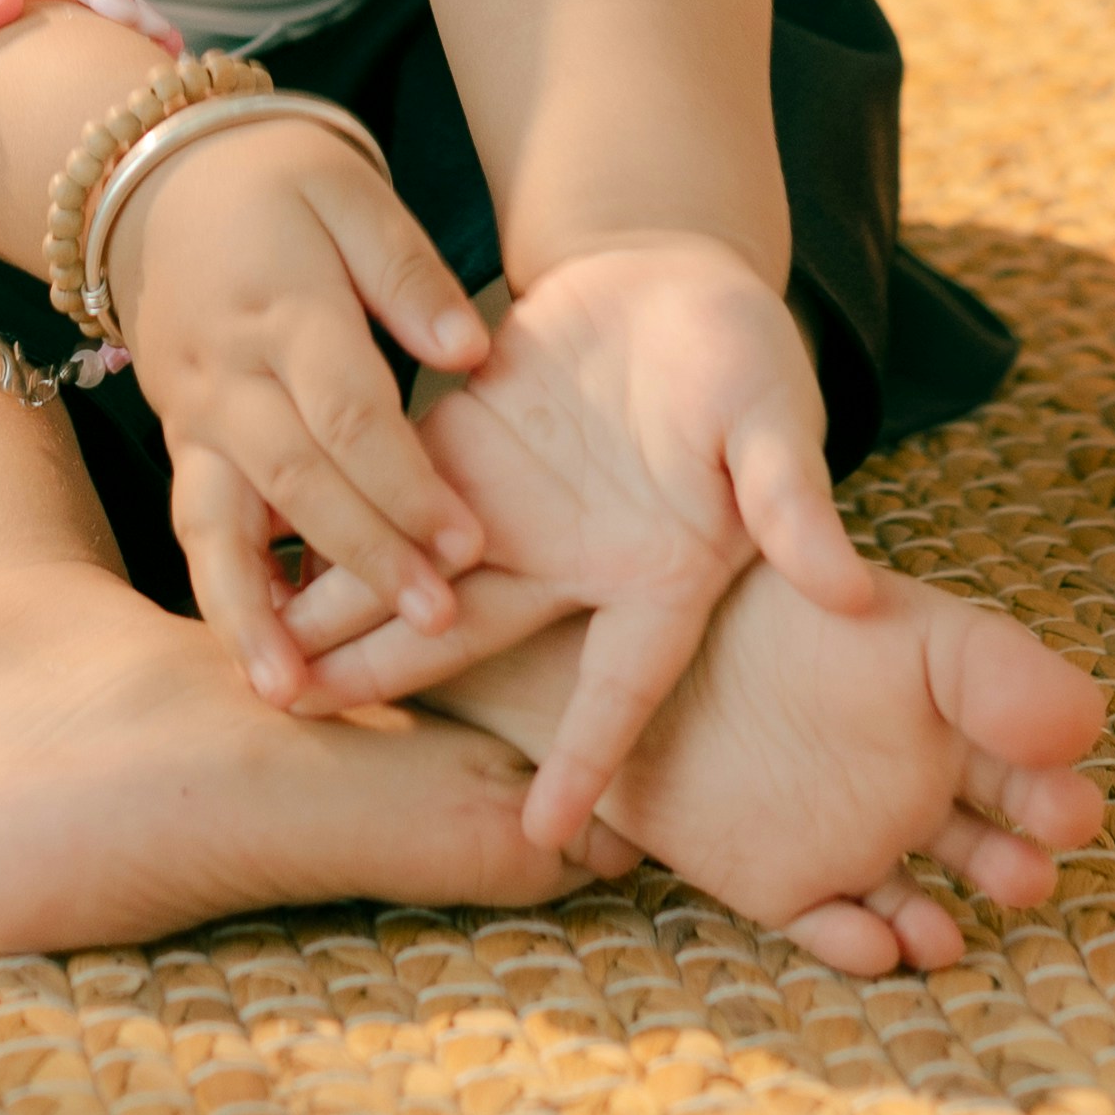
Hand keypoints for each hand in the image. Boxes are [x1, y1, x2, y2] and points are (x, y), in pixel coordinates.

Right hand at [111, 118, 490, 705]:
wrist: (157, 176)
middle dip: (364, 558)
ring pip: (217, 522)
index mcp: (284, 305)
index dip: (408, 482)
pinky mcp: (181, 442)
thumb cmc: (279, 180)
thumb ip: (409, 272)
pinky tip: (261, 660)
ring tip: (290, 689)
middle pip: (296, 478)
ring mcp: (194, 415)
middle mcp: (230, 373)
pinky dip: (223, 595)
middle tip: (434, 624)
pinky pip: (196, 526)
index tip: (470, 543)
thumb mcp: (349, 192)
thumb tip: (472, 353)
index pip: (349, 410)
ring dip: (253, 610)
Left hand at [280, 235, 875, 845]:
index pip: (620, 684)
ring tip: (264, 668)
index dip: (587, 755)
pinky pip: (393, 493)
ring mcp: (510, 508)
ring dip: (342, 616)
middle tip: (305, 723)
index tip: (542, 836)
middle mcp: (571, 563)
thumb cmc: (743, 355)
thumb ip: (793, 499)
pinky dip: (336, 526)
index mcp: (660, 574)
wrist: (674, 278)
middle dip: (391, 676)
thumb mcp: (775, 418)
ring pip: (412, 578)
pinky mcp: (465, 446)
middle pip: (470, 637)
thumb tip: (849, 589)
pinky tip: (269, 557)